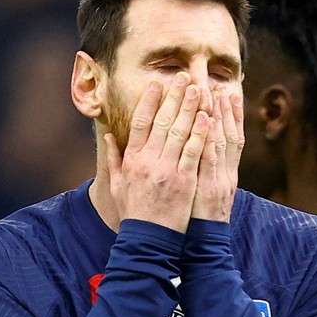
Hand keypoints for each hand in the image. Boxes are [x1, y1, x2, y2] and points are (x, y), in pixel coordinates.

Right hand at [104, 73, 210, 232]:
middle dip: (174, 97)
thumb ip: (114, 158)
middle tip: (184, 77)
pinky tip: (207, 117)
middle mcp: (149, 161)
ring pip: (180, 132)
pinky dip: (201, 133)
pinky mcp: (185, 181)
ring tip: (199, 88)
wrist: (148, 240)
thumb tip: (109, 135)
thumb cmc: (134, 212)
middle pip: (163, 121)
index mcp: (133, 160)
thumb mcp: (117, 185)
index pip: (140, 122)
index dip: (150, 101)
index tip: (157, 84)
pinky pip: (194, 152)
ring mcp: (168, 170)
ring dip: (190, 108)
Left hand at [190, 87, 244, 221]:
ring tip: (215, 93)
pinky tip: (206, 120)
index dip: (230, 117)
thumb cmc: (199, 222)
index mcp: (225, 174)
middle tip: (220, 85)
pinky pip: (209, 158)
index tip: (225, 94)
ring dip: (219, 116)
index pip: (231, 140)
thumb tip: (198, 156)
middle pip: (228, 135)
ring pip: (222, 141)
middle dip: (225, 110)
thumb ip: (202, 173)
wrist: (205, 246)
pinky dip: (208, 138)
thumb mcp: (205, 195)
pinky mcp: (209, 187)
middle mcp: (226, 173)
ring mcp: (219, 179)